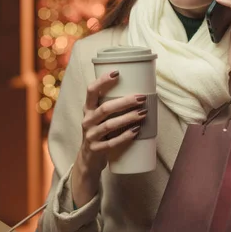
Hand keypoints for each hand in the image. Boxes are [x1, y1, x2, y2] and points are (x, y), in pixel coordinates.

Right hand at [71, 70, 146, 205]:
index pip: (91, 91)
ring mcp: (90, 136)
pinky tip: (136, 131)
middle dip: (124, 102)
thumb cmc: (100, 131)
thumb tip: (139, 92)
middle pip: (104, 108)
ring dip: (127, 118)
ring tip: (143, 113)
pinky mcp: (96, 149)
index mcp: (88, 108)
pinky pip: (112, 143)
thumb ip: (111, 105)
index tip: (117, 72)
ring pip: (109, 125)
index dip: (102, 81)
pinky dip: (125, 136)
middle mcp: (87, 120)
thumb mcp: (99, 116)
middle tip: (141, 98)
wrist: (89, 159)